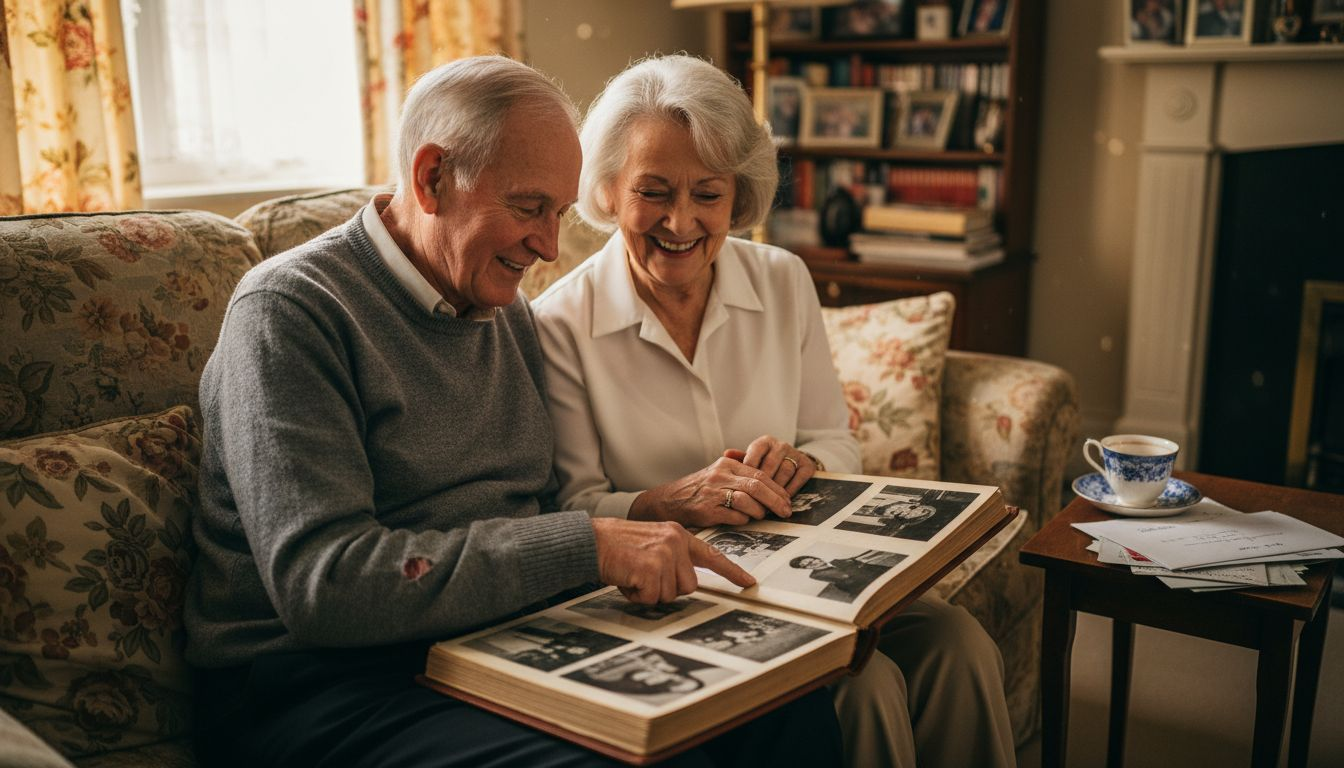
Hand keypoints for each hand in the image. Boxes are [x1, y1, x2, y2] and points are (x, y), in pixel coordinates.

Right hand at [591, 518, 754, 603]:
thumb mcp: (652, 544)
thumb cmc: (617, 547)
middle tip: (644, 575)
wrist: (590, 541)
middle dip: (666, 588)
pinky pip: (652, 598)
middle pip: (689, 585)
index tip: (749, 583)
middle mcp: (675, 541)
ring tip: (633, 575)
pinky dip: (637, 595)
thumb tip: (686, 583)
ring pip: (671, 594)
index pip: (711, 555)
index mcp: (678, 534)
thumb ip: (672, 557)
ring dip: (650, 592)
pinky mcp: (651, 568)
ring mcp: (664, 554)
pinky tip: (627, 579)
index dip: (732, 572)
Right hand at [629, 457, 791, 528]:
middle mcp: (720, 475)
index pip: (760, 473)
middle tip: (786, 511)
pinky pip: (734, 516)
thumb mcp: (718, 473)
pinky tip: (743, 521)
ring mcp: (713, 492)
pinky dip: (743, 520)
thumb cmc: (698, 490)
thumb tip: (770, 480)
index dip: (777, 488)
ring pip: (747, 500)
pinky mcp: (706, 510)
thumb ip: (740, 472)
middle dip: (776, 500)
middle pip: (757, 485)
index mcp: (727, 464)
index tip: (787, 500)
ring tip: (762, 516)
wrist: (667, 501)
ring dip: (759, 511)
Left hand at [726, 435, 816, 495]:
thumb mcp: (752, 462)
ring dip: (776, 488)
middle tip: (755, 498)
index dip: (749, 471)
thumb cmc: (764, 467)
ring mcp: (795, 454)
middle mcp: (781, 445)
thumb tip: (726, 454)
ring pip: (785, 471)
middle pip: (770, 464)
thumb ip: (739, 460)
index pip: (755, 453)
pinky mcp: (808, 464)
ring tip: (768, 501)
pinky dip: (791, 489)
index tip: (744, 486)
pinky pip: (799, 477)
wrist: (791, 467)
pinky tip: (783, 499)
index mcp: (765, 442)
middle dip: (762, 483)